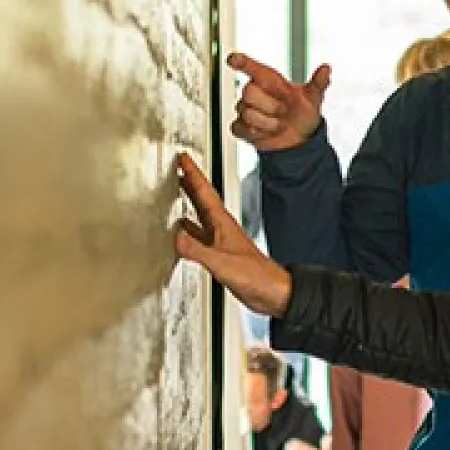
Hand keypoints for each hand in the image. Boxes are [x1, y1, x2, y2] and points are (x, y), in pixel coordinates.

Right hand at [173, 152, 292, 316]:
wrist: (271, 292)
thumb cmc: (256, 275)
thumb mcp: (221, 262)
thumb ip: (198, 251)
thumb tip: (177, 237)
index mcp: (223, 224)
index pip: (205, 192)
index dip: (193, 173)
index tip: (183, 158)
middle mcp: (222, 228)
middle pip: (202, 198)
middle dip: (190, 181)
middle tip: (179, 166)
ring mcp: (221, 240)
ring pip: (200, 215)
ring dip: (189, 202)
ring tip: (177, 190)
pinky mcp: (220, 253)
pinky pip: (199, 235)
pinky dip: (189, 230)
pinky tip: (182, 232)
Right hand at [229, 53, 331, 150]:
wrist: (299, 140)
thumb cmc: (303, 113)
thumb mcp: (313, 99)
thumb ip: (318, 83)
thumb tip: (327, 68)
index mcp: (270, 80)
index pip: (252, 67)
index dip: (241, 61)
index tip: (232, 59)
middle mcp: (255, 92)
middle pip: (248, 92)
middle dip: (271, 106)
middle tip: (284, 112)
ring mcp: (245, 109)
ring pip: (247, 113)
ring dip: (268, 123)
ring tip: (279, 124)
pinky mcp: (240, 126)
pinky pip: (239, 127)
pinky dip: (256, 133)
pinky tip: (267, 133)